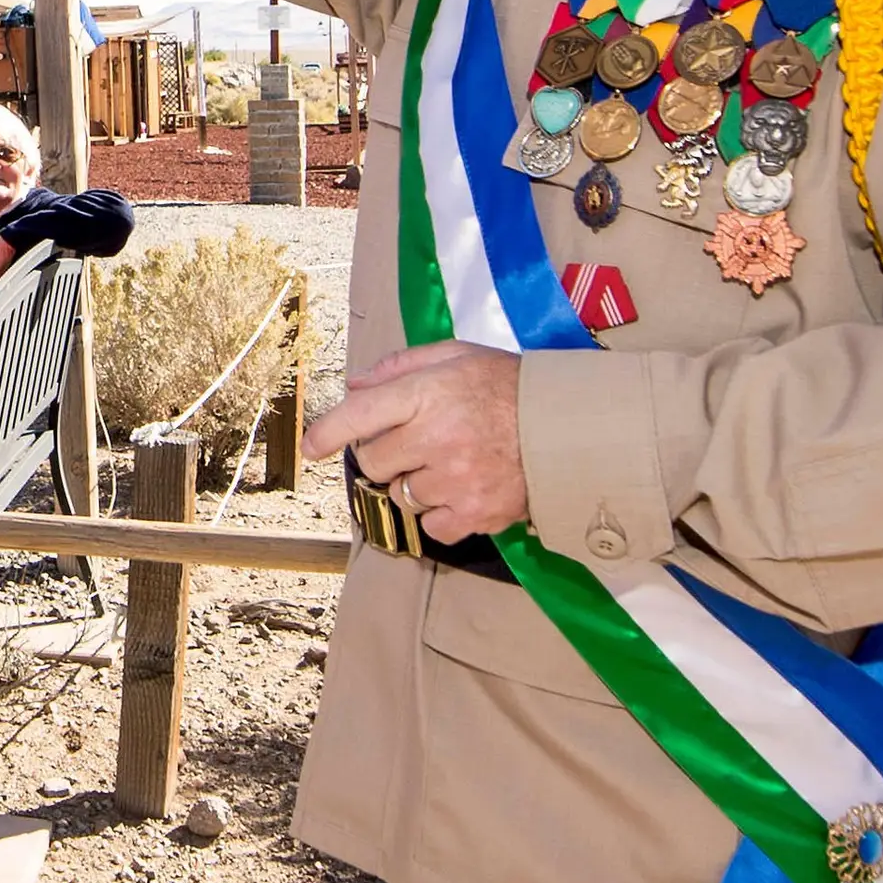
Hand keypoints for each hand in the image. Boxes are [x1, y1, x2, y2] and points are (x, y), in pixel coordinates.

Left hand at [303, 341, 528, 545]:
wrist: (570, 428)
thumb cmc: (509, 386)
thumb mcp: (458, 357)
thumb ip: (402, 367)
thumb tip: (355, 386)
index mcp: (428, 394)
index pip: (361, 414)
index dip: (329, 432)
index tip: (311, 447)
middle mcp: (436, 438)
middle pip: (375, 462)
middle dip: (388, 455)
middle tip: (419, 443)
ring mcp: (455, 479)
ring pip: (403, 494)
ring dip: (418, 483)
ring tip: (454, 463)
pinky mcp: (475, 513)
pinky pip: (431, 525)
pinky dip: (441, 514)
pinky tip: (464, 491)